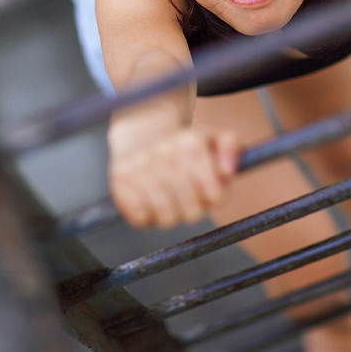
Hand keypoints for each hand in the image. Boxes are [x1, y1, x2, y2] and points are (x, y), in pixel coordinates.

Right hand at [108, 120, 240, 228]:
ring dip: (172, 215)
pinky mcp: (118, 180)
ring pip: (166, 216)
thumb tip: (228, 170)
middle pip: (191, 209)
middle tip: (190, 199)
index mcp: (190, 141)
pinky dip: (148, 217)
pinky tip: (151, 202)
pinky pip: (140, 217)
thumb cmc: (186, 146)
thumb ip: (232, 148)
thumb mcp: (214, 139)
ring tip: (171, 201)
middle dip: (195, 209)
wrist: (142, 133)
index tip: (210, 192)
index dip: (214, 197)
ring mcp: (138, 166)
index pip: (212, 192)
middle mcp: (163, 151)